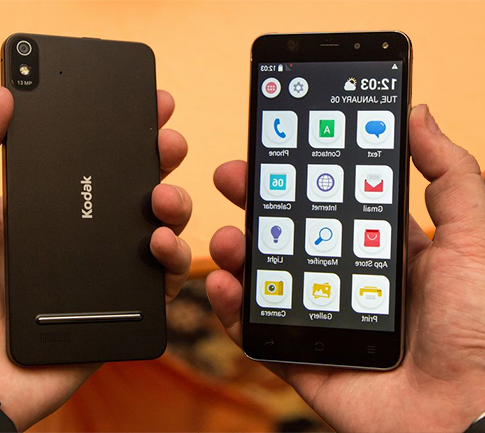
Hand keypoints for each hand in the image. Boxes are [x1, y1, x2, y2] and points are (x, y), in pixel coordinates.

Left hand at [0, 87, 190, 430]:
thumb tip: (1, 97)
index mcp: (39, 208)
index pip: (87, 161)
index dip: (117, 131)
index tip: (142, 104)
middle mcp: (76, 237)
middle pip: (130, 190)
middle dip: (157, 159)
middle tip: (167, 141)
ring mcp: (100, 272)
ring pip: (156, 230)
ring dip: (174, 204)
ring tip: (162, 196)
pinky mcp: (118, 310)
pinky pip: (160, 283)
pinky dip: (174, 260)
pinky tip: (161, 243)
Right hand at [207, 105, 484, 431]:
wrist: (472, 415)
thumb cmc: (483, 330)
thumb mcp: (473, 238)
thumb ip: (449, 175)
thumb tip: (419, 115)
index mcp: (389, 253)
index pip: (333, 204)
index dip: (301, 176)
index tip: (275, 148)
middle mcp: (352, 284)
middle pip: (291, 237)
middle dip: (258, 205)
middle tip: (232, 177)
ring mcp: (326, 323)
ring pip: (269, 282)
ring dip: (239, 255)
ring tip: (227, 236)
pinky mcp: (308, 363)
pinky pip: (260, 336)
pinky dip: (234, 312)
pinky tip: (224, 286)